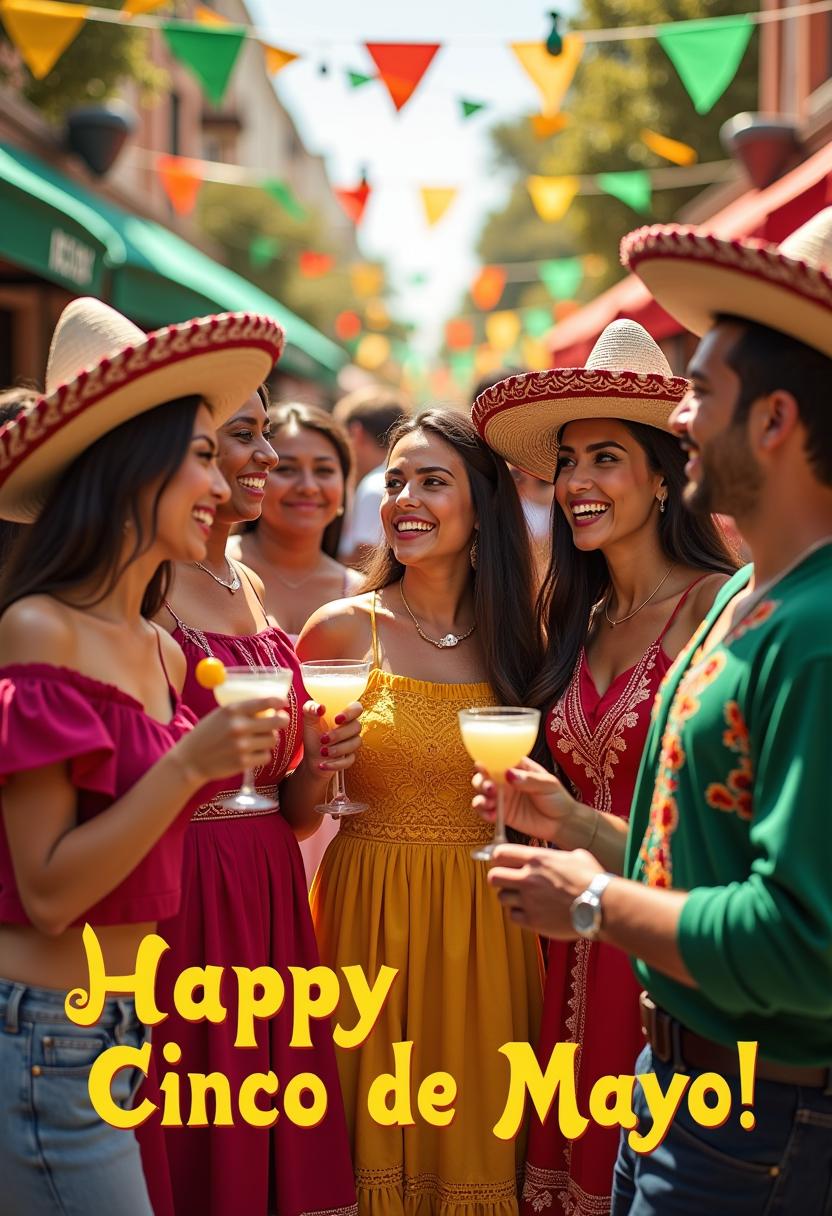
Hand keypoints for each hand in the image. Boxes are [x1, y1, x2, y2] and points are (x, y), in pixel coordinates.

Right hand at [173, 696, 289, 783]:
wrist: (190, 760)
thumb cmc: (206, 735)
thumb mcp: (220, 715)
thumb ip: (241, 710)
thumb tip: (269, 706)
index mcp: (232, 710)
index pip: (265, 702)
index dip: (279, 701)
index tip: (284, 703)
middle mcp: (239, 726)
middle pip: (276, 721)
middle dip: (283, 720)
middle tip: (282, 721)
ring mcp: (242, 746)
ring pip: (273, 740)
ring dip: (269, 739)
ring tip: (259, 739)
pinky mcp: (244, 762)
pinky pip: (266, 756)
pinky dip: (262, 755)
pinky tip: (253, 753)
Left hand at [301, 700, 362, 776]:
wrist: (312, 757)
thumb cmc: (313, 735)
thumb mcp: (308, 720)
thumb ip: (310, 709)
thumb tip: (320, 707)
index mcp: (343, 715)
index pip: (356, 708)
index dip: (350, 713)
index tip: (336, 719)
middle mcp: (351, 727)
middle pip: (357, 726)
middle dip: (339, 734)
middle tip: (323, 739)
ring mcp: (352, 743)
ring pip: (355, 743)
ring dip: (338, 749)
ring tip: (322, 752)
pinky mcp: (350, 758)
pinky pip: (349, 761)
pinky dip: (335, 764)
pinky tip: (322, 765)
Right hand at [472, 757, 579, 843]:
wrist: (562, 823)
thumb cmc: (557, 798)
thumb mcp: (548, 784)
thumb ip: (529, 780)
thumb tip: (509, 774)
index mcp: (517, 767)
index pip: (498, 758)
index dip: (487, 759)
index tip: (483, 765)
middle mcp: (506, 780)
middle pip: (484, 775)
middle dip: (482, 780)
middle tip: (491, 788)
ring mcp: (503, 797)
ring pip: (481, 793)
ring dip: (480, 797)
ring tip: (490, 803)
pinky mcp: (502, 813)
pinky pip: (486, 811)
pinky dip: (484, 813)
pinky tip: (492, 815)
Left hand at [488, 844, 603, 937]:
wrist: (601, 906)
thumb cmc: (592, 879)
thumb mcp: (575, 856)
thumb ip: (555, 856)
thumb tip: (553, 857)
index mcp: (537, 859)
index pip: (500, 853)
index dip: (499, 857)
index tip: (503, 861)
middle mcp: (528, 879)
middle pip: (493, 877)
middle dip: (499, 878)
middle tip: (509, 881)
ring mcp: (529, 901)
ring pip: (502, 898)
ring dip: (510, 897)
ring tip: (523, 898)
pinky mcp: (533, 921)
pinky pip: (512, 916)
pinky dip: (518, 914)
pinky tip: (531, 911)